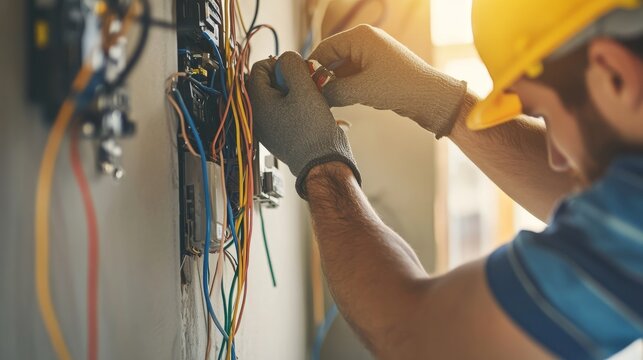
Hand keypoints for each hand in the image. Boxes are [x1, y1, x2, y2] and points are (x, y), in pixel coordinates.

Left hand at [248, 51, 360, 197]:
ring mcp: (268, 126)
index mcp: (257, 102)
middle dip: (288, 77)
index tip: (295, 67)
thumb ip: (292, 65)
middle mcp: (258, 115)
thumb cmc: (312, 130)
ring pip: (278, 96)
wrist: (322, 162)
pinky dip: (297, 104)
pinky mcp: (280, 133)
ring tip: (313, 93)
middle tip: (306, 79)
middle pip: (268, 82)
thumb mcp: (304, 88)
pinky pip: (285, 110)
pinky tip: (313, 107)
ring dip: (295, 89)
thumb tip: (286, 58)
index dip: (278, 62)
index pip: (258, 69)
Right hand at [310, 24, 470, 137]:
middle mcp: (366, 41)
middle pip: (333, 58)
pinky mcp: (379, 70)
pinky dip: (347, 88)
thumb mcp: (361, 90)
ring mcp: (373, 55)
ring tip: (327, 102)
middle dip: (324, 78)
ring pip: (343, 69)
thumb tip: (316, 95)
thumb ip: (333, 90)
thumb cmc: (400, 87)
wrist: (432, 98)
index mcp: (361, 36)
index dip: (312, 68)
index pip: (325, 48)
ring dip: (335, 85)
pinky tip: (342, 102)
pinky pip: (354, 76)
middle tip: (313, 98)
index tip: (303, 87)